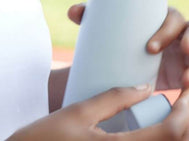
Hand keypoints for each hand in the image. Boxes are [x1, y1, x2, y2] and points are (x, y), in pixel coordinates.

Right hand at [9, 86, 188, 139]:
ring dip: (176, 131)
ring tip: (175, 109)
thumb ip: (114, 99)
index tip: (186, 86)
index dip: (186, 108)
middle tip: (184, 95)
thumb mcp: (79, 112)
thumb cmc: (46, 138)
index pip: (172, 132)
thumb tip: (145, 87)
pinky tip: (159, 127)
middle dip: (187, 120)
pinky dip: (161, 138)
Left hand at [68, 4, 188, 90]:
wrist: (123, 62)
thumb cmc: (115, 37)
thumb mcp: (104, 27)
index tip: (150, 48)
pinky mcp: (185, 69)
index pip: (172, 18)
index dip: (166, 31)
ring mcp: (184, 53)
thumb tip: (73, 12)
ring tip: (184, 82)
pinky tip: (186, 89)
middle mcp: (177, 34)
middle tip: (178, 58)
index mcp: (161, 18)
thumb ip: (89, 16)